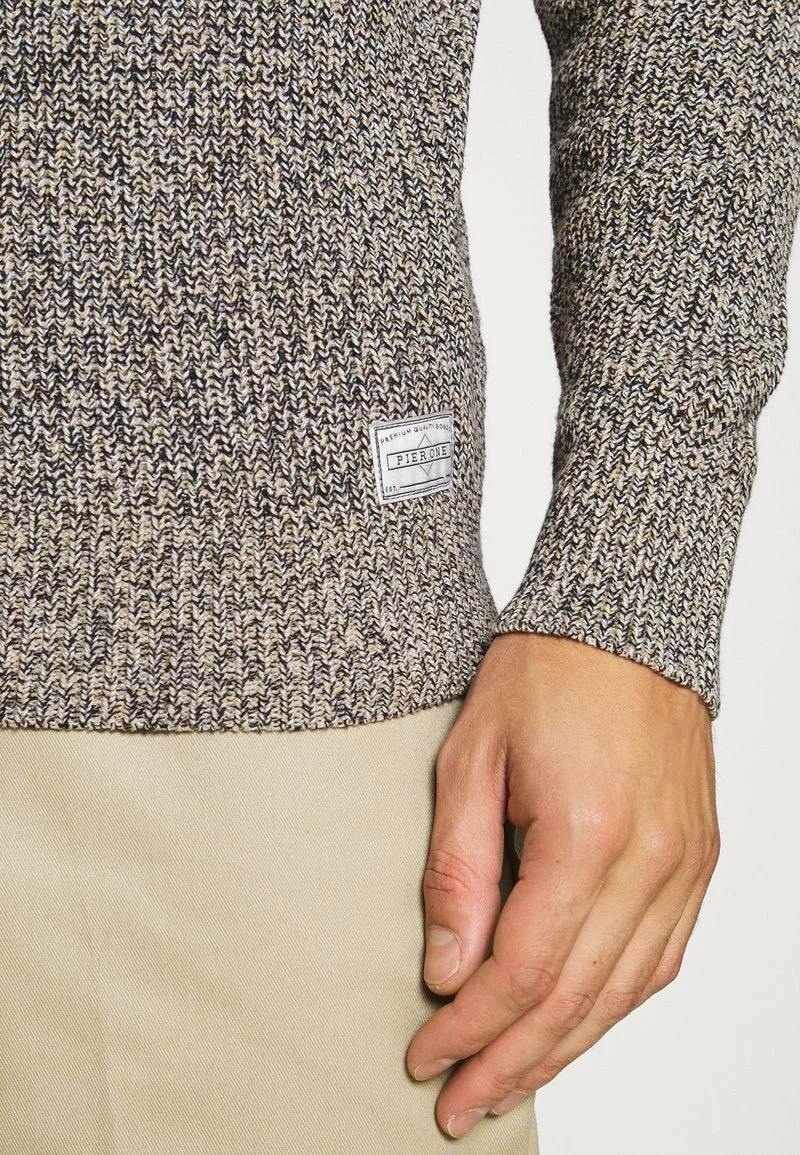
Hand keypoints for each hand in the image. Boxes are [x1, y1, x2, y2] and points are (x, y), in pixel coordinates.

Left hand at [406, 633, 718, 1138]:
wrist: (624, 622)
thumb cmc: (541, 674)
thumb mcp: (470, 758)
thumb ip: (459, 870)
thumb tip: (449, 969)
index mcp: (586, 834)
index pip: (524, 970)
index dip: (472, 1027)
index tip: (427, 1058)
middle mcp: (651, 862)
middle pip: (577, 998)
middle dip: (511, 1061)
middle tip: (460, 1105)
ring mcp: (686, 863)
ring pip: (625, 992)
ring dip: (564, 1048)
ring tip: (510, 1085)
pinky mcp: (699, 858)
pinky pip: (663, 958)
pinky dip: (615, 1005)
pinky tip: (576, 1027)